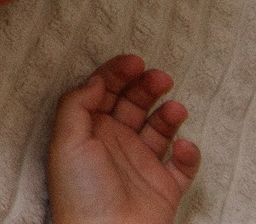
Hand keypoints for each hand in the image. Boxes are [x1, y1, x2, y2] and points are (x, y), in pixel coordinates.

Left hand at [47, 54, 200, 223]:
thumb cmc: (81, 194)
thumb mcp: (65, 141)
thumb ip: (77, 103)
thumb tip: (96, 79)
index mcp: (89, 132)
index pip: (104, 92)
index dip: (117, 73)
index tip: (134, 60)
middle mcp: (115, 144)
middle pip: (133, 104)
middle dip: (146, 86)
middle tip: (160, 77)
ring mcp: (141, 165)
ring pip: (160, 129)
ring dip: (169, 114)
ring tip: (175, 109)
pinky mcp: (164, 188)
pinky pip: (183, 166)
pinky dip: (189, 154)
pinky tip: (184, 147)